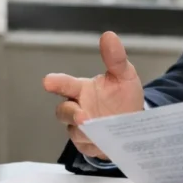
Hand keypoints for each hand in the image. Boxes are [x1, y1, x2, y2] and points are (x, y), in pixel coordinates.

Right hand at [41, 31, 144, 160]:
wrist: (134, 123)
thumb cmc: (123, 96)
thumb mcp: (124, 76)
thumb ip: (116, 58)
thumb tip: (109, 36)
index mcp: (82, 90)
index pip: (65, 85)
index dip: (56, 83)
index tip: (48, 81)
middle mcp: (78, 109)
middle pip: (63, 112)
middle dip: (71, 113)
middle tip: (83, 116)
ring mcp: (81, 129)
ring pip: (75, 132)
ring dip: (86, 132)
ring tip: (100, 131)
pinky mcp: (88, 145)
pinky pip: (86, 147)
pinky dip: (94, 145)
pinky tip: (104, 143)